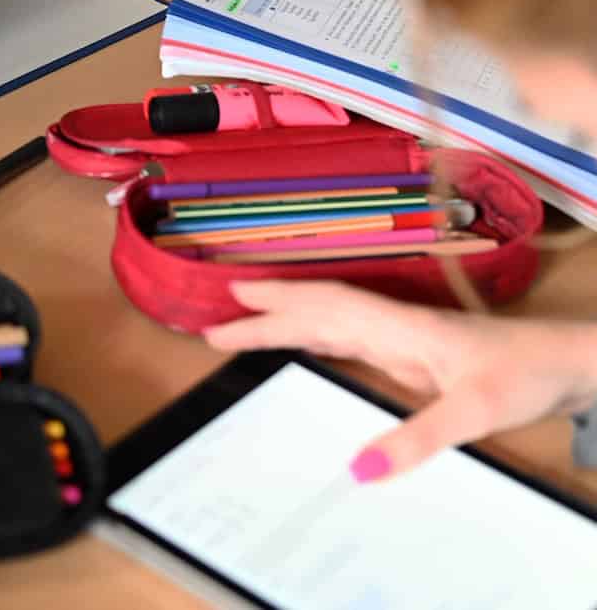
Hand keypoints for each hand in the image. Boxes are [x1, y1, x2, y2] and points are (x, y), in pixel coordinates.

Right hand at [204, 280, 596, 480]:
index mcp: (398, 326)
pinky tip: (304, 343)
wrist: (570, 364)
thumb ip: (416, 438)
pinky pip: (348, 336)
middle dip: (267, 311)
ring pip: (330, 318)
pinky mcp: (411, 352)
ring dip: (287, 318)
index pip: (325, 309)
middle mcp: (392, 324)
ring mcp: (401, 336)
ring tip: (243, 324)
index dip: (276, 307)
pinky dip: (315, 334)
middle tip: (215, 317)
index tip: (231, 305)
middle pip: (317, 308)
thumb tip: (356, 470)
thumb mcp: (472, 411)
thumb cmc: (525, 375)